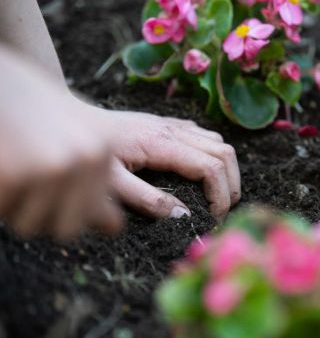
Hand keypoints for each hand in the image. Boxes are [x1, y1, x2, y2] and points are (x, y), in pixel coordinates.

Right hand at [0, 47, 122, 238]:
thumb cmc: (22, 98)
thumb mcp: (72, 126)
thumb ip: (94, 175)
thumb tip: (113, 226)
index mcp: (105, 148)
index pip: (109, 220)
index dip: (79, 216)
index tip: (61, 206)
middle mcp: (89, 158)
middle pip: (69, 228)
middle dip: (45, 216)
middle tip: (27, 187)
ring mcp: (56, 167)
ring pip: (32, 225)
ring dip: (15, 206)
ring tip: (11, 165)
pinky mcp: (18, 174)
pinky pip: (3, 210)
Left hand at [94, 109, 240, 219]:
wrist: (70, 121)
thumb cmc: (87, 154)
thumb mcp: (110, 183)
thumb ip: (147, 199)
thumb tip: (183, 215)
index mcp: (161, 143)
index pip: (210, 166)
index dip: (220, 194)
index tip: (214, 217)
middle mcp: (173, 129)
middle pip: (224, 152)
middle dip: (231, 184)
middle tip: (223, 210)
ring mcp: (173, 124)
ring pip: (220, 142)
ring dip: (227, 170)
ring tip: (220, 195)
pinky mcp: (170, 124)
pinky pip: (206, 136)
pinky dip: (216, 157)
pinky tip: (205, 174)